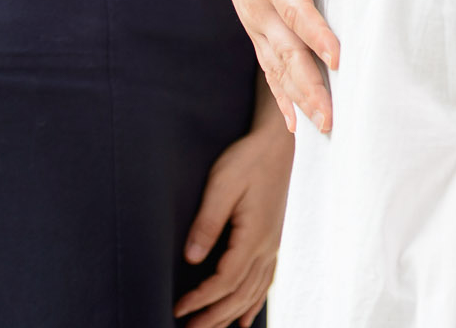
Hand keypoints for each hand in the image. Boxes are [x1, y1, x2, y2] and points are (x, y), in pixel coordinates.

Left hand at [173, 112, 291, 326]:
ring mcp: (273, 245)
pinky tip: (244, 318)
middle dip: (213, 316)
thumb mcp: (222, 185)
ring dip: (230, 314)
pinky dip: (254, 303)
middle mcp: (267, 246)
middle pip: (239, 294)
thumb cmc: (248, 159)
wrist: (277, 144)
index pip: (225, 280)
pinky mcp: (273, 240)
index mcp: (254, 235)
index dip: (201, 298)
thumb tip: (191, 259)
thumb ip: (207, 223)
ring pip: (253, 292)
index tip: (178, 308)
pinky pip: (265, 282)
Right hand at [205, 0, 339, 134]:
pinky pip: (270, 69)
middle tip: (331, 117)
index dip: (316, 36)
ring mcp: (255, 25)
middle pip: (287, 53)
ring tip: (323, 128)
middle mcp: (259, 9)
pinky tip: (297, 124)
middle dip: (309, 86)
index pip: (296, 11)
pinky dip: (283, 97)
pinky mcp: (257, 32)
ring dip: (300, 99)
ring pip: (278, 69)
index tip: (338, 59)